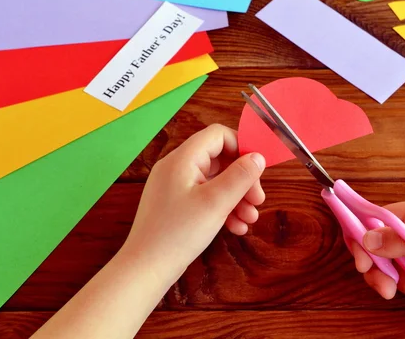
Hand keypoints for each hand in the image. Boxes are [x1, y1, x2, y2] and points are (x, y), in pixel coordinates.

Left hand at [121, 124, 265, 284]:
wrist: (146, 268)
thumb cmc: (177, 233)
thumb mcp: (216, 202)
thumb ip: (240, 176)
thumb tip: (258, 157)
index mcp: (183, 159)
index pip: (218, 135)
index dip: (241, 147)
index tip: (258, 169)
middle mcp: (177, 167)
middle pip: (220, 160)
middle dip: (243, 179)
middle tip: (258, 200)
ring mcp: (176, 186)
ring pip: (216, 181)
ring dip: (237, 197)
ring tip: (250, 219)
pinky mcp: (177, 204)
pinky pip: (206, 197)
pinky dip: (223, 208)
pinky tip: (236, 227)